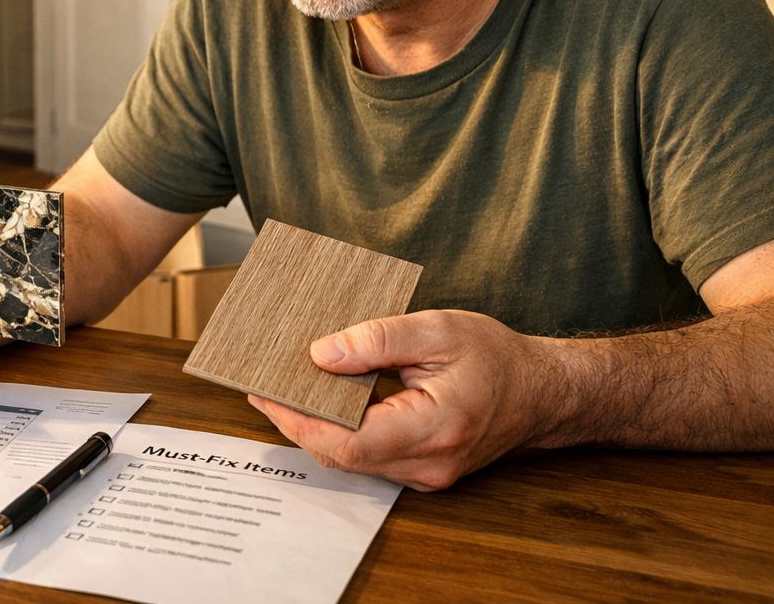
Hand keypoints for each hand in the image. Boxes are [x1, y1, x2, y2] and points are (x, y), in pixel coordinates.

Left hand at [249, 310, 556, 490]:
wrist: (542, 391)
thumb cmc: (496, 357)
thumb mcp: (438, 329)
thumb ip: (378, 339)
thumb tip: (322, 353)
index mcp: (435, 429)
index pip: (350, 443)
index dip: (300, 421)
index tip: (266, 391)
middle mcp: (427, 464)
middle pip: (341, 456)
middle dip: (295, 421)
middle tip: (261, 382)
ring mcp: (424, 473)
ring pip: (350, 460)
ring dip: (312, 427)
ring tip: (281, 387)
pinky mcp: (419, 468)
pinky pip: (366, 456)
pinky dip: (336, 431)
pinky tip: (319, 400)